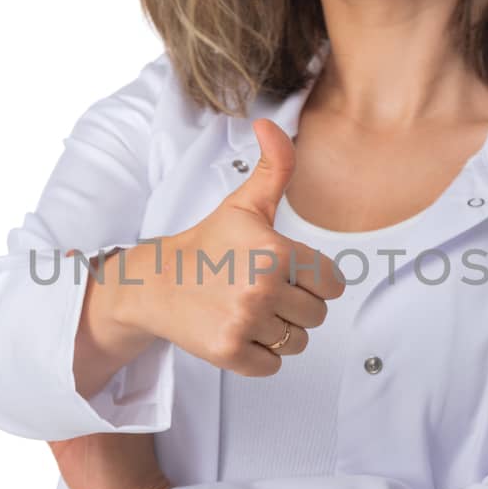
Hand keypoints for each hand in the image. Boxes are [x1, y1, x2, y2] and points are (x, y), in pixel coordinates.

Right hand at [127, 118, 346, 377]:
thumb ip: (274, 167)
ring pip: (297, 342)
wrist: (155, 283)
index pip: (332, 283)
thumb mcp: (243, 204)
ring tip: (248, 310)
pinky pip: (272, 365)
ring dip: (278, 332)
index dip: (312, 279)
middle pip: (317, 315)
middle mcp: (263, 288)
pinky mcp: (229, 352)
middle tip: (260, 292)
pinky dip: (259, 355)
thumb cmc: (206, 244)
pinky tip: (236, 330)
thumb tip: (271, 123)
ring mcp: (245, 322)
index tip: (283, 272)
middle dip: (295, 306)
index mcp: (276, 251)